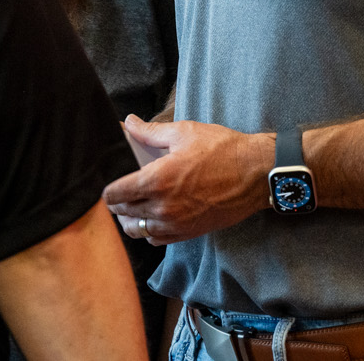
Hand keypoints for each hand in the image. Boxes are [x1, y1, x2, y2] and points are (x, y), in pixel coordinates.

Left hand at [102, 114, 271, 245]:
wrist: (256, 174)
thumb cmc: (222, 150)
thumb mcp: (185, 132)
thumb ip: (150, 131)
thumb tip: (129, 123)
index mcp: (157, 179)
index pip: (115, 194)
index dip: (107, 188)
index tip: (110, 182)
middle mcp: (163, 207)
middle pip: (123, 213)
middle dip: (117, 202)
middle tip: (121, 190)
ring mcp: (176, 224)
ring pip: (137, 230)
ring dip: (131, 219)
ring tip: (134, 205)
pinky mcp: (189, 233)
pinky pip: (157, 240)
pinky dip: (149, 231)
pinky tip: (154, 217)